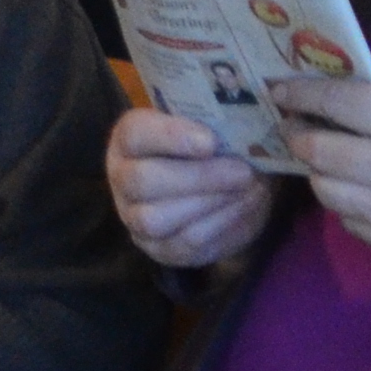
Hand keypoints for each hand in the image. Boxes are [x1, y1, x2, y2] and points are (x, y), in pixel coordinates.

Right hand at [108, 106, 280, 269]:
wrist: (218, 191)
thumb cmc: (210, 149)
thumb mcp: (209, 126)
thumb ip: (215, 121)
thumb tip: (242, 123)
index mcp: (128, 140)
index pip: (135, 134)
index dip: (171, 137)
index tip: (212, 141)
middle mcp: (122, 179)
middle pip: (143, 181)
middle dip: (199, 177)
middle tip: (243, 171)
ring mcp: (135, 219)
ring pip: (159, 218)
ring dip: (210, 203)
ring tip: (248, 189)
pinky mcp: (160, 250)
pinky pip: (186, 242)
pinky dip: (221, 223)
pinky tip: (245, 205)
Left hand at [274, 70, 370, 263]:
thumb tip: (351, 72)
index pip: (332, 104)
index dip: (298, 94)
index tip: (278, 89)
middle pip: (317, 152)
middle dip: (300, 134)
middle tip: (298, 124)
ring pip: (326, 192)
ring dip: (319, 171)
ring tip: (329, 157)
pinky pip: (351, 223)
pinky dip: (345, 203)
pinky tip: (359, 188)